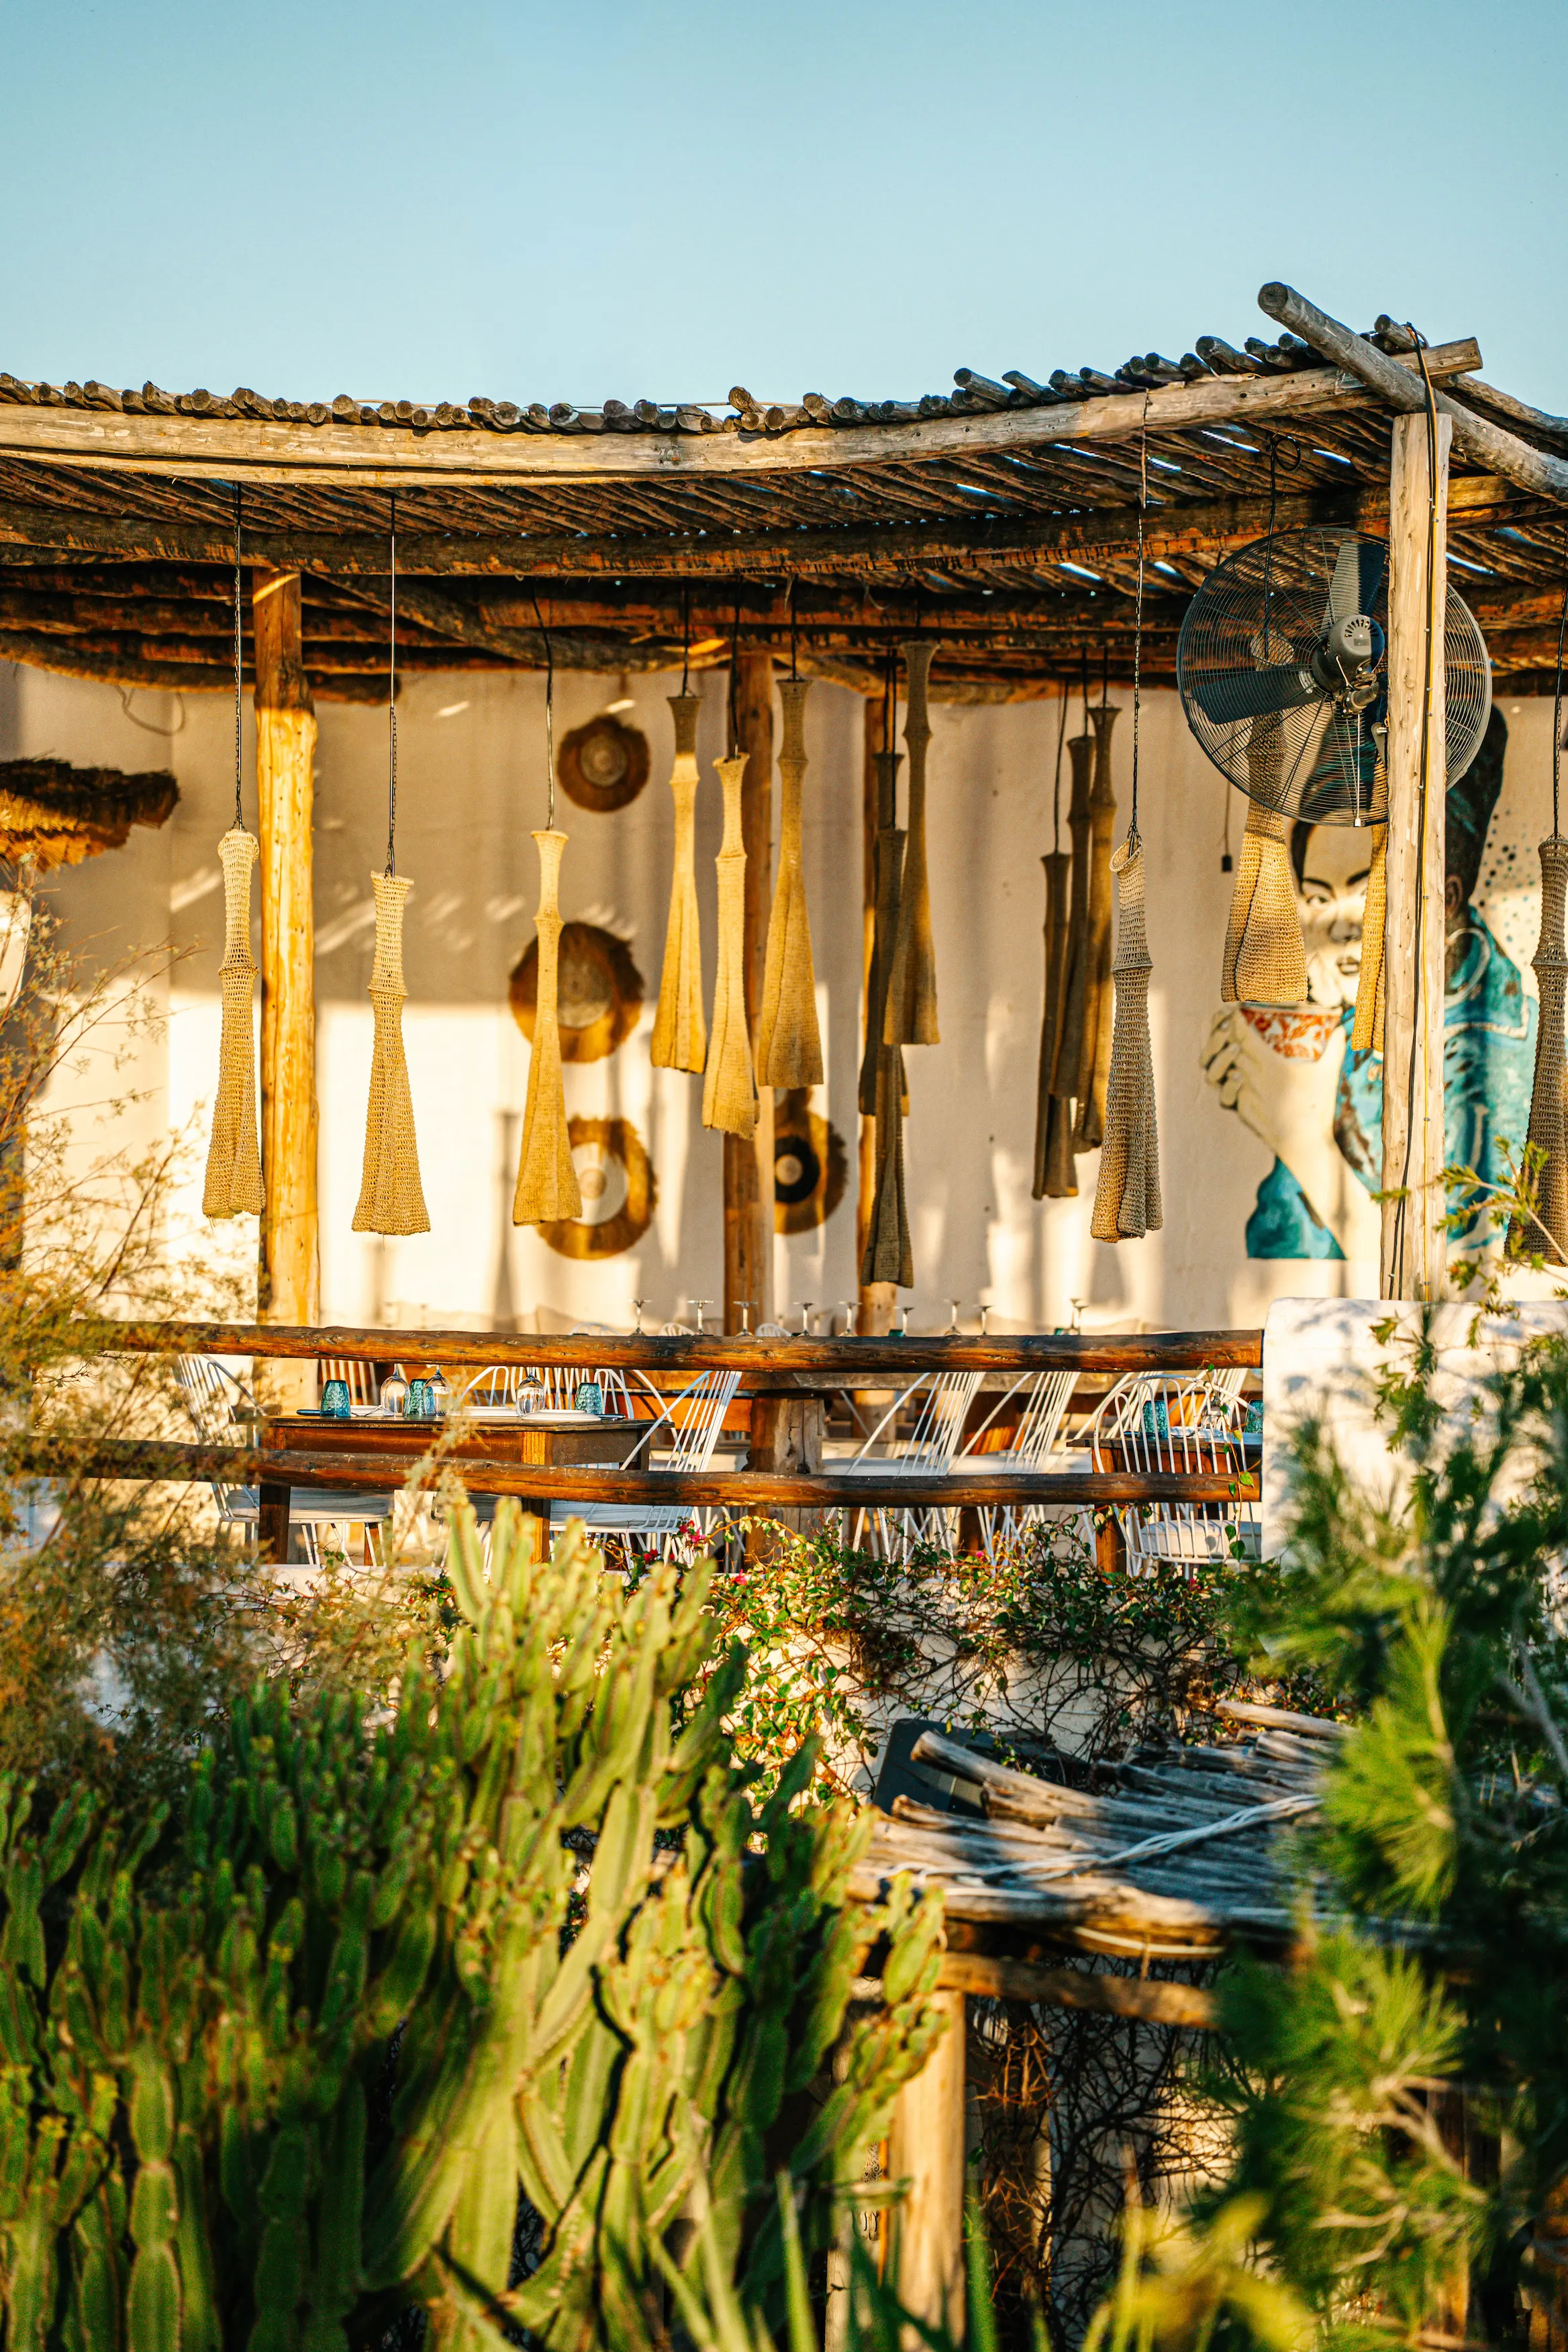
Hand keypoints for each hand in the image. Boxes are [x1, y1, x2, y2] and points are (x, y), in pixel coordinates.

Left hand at [1202, 1005, 1379, 1258]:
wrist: (1303, 1143)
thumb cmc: (1317, 1106)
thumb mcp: (1328, 1074)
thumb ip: (1335, 1049)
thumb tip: (1341, 1029)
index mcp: (1270, 1065)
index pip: (1243, 1036)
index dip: (1236, 1022)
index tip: (1238, 1013)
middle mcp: (1253, 1077)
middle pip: (1234, 1050)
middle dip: (1234, 1038)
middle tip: (1241, 1031)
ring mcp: (1245, 1094)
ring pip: (1231, 1069)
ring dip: (1234, 1061)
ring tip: (1244, 1056)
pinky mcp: (1242, 1110)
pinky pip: (1233, 1091)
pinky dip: (1237, 1084)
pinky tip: (1246, 1081)